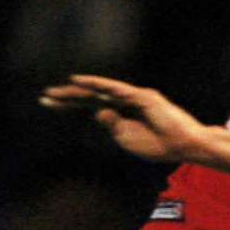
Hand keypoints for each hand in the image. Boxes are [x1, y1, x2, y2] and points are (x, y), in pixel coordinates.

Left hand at [40, 74, 210, 162]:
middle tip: (45, 96)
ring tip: (59, 90)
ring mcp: (133, 97)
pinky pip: (118, 90)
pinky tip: (84, 83)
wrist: (183, 146)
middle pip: (90, 96)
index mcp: (119, 113)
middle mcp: (123, 101)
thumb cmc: (159, 145)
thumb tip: (98, 111)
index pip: (88, 106)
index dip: (67, 104)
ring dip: (80, 90)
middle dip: (67, 97)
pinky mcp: (143, 97)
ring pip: (101, 91)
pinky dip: (100, 85)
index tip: (46, 102)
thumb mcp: (127, 138)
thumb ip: (112, 125)